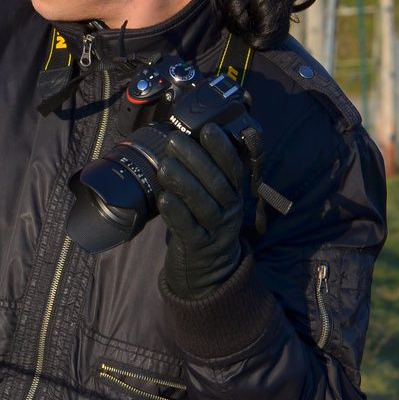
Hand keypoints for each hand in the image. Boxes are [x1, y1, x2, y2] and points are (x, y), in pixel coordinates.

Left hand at [157, 126, 244, 298]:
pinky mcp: (197, 248)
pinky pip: (188, 229)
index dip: (222, 148)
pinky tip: (164, 198)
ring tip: (165, 165)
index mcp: (233, 194)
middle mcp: (229, 211)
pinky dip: (177, 213)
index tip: (208, 128)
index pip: (232, 168)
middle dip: (196, 159)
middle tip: (174, 140)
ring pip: (202, 205)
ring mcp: (214, 231)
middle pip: (217, 183)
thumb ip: (208, 170)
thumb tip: (194, 132)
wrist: (210, 271)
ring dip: (184, 183)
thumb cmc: (205, 222)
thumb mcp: (215, 198)